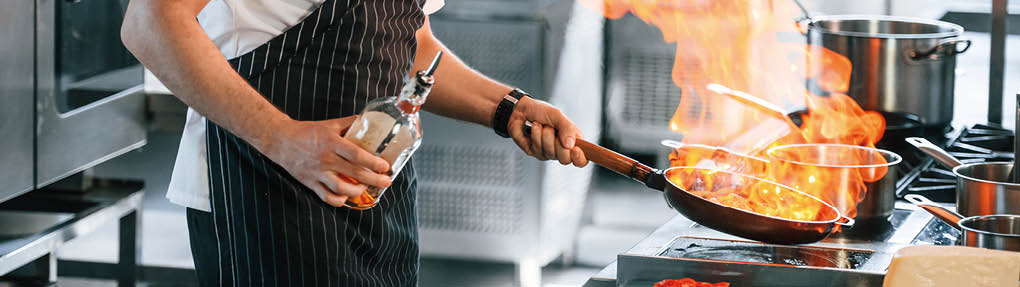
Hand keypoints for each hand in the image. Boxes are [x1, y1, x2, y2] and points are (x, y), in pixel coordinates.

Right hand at [261, 116, 390, 206]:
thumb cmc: (306, 131)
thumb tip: (367, 121)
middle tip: (386, 182)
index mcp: (332, 143)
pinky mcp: (310, 182)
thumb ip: (348, 123)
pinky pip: (326, 196)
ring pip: (341, 188)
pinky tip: (346, 197)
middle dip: (374, 180)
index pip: (357, 155)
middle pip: (354, 173)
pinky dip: (338, 200)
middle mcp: (326, 159)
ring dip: (357, 191)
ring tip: (365, 189)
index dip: (373, 163)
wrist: (281, 140)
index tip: (385, 167)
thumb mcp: (329, 124)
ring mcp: (317, 172)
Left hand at [506, 97, 587, 166]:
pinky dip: (535, 135)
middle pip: (565, 159)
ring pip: (550, 152)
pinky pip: (537, 149)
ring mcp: (547, 152)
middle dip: (558, 143)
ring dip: (544, 135)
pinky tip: (534, 128)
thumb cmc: (541, 112)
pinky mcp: (534, 152)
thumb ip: (567, 128)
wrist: (521, 109)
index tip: (574, 149)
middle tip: (553, 130)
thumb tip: (570, 145)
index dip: (580, 158)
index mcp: (572, 141)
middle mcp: (561, 149)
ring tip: (542, 125)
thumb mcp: (557, 115)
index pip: (581, 159)